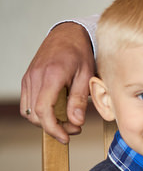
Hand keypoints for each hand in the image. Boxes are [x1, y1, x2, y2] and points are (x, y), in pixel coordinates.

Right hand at [20, 22, 94, 143]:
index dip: (54, 128)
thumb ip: (79, 99)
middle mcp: (35, 77)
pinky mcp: (27, 79)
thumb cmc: (80, 52)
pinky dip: (38, 112)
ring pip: (28, 111)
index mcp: (52, 75)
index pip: (44, 110)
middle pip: (35, 115)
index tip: (66, 137)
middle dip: (54, 127)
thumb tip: (76, 122)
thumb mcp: (86, 75)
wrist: (68, 33)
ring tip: (66, 121)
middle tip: (74, 128)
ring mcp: (29, 78)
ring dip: (45, 122)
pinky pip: (27, 103)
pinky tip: (55, 112)